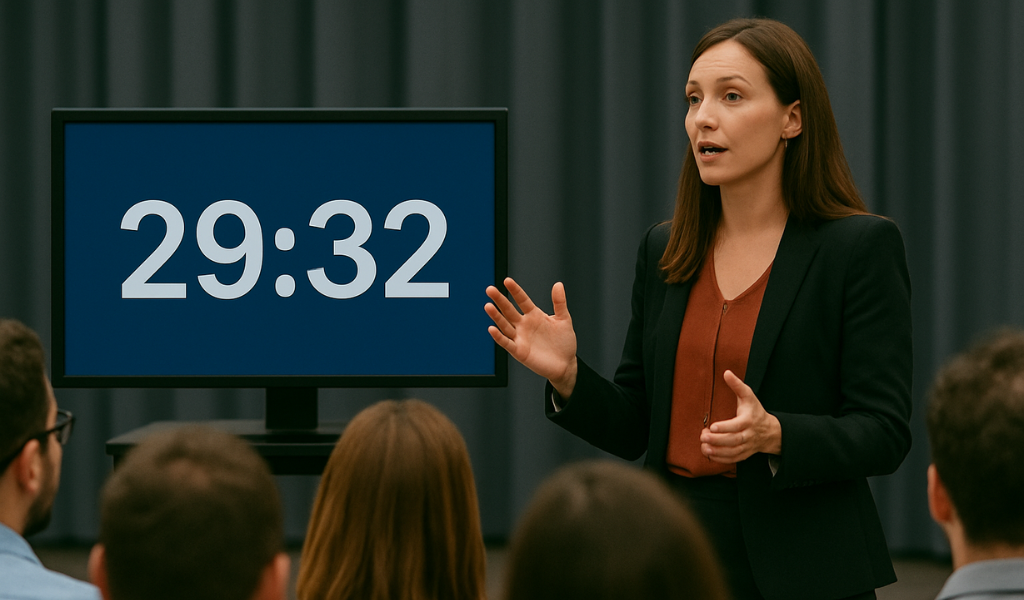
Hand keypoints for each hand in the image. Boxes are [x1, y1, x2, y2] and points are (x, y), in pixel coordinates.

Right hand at [484, 277, 577, 396]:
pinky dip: (499, 337)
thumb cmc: (564, 342)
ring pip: (505, 325)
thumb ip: (559, 302)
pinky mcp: (519, 351)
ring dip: (496, 316)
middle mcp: (524, 325)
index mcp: (534, 315)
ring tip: (488, 306)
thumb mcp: (564, 319)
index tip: (507, 281)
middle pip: (509, 310)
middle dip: (500, 300)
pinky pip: (507, 343)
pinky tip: (492, 329)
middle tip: (490, 290)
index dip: (515, 291)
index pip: (522, 300)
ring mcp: (520, 338)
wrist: (566, 364)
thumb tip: (558, 284)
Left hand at [700, 370, 781, 462]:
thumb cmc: (755, 411)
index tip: (711, 426)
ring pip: (732, 451)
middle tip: (702, 436)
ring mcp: (747, 446)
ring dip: (717, 451)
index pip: (737, 426)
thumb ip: (737, 385)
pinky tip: (709, 454)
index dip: (724, 427)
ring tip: (704, 447)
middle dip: (717, 440)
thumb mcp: (748, 396)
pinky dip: (721, 459)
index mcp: (749, 420)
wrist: (770, 431)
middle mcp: (749, 435)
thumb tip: (726, 372)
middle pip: (733, 440)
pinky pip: (733, 459)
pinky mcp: (744, 454)